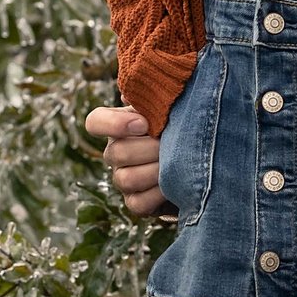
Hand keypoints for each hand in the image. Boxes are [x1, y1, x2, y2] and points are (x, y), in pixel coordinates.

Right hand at [83, 104, 172, 218]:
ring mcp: (123, 179)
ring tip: (177, 163)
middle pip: (115, 153)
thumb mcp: (171, 108)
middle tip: (172, 144)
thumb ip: (156, 97)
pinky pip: (138, 203)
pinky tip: (175, 184)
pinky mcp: (136, 202)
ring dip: (155, 172)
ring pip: (125, 179)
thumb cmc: (183, 127)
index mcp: (120, 126)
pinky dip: (158, 194)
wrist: (201, 162)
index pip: (95, 121)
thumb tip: (133, 93)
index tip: (143, 124)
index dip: (113, 124)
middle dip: (149, 149)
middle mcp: (116, 152)